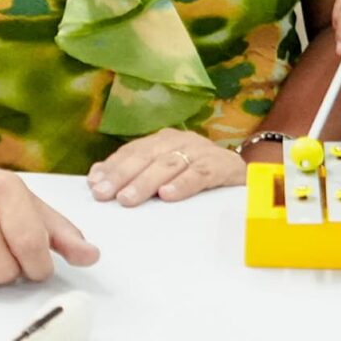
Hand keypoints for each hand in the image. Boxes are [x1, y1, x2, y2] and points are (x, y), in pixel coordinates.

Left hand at [88, 131, 244, 206]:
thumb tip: (95, 177)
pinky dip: (183, 184)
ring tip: (128, 198)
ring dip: (146, 181)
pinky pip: (200, 174)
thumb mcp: (165, 176)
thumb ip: (134, 174)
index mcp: (163, 141)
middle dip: (122, 175)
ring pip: (169, 164)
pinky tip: (168, 195)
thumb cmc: (199, 179)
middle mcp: (180, 141)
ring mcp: (202, 150)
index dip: (113, 167)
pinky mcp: (223, 166)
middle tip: (105, 194)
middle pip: (146, 156)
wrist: (247, 179)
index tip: (94, 185)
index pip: (132, 151)